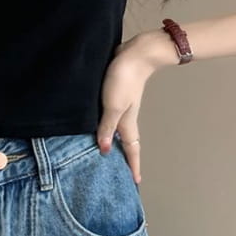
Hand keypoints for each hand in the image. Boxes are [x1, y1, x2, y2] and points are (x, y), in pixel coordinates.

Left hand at [96, 33, 163, 184]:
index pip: (131, 149)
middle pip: (126, 141)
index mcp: (127, 122)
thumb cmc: (124, 79)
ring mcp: (121, 105)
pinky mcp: (115, 94)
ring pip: (118, 129)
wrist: (134, 54)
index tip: (136, 182)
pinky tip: (100, 124)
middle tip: (121, 171)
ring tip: (108, 152)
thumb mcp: (113, 106)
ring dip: (114, 140)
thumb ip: (107, 127)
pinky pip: (111, 116)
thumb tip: (104, 150)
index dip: (133, 165)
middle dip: (124, 157)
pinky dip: (108, 125)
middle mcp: (125, 116)